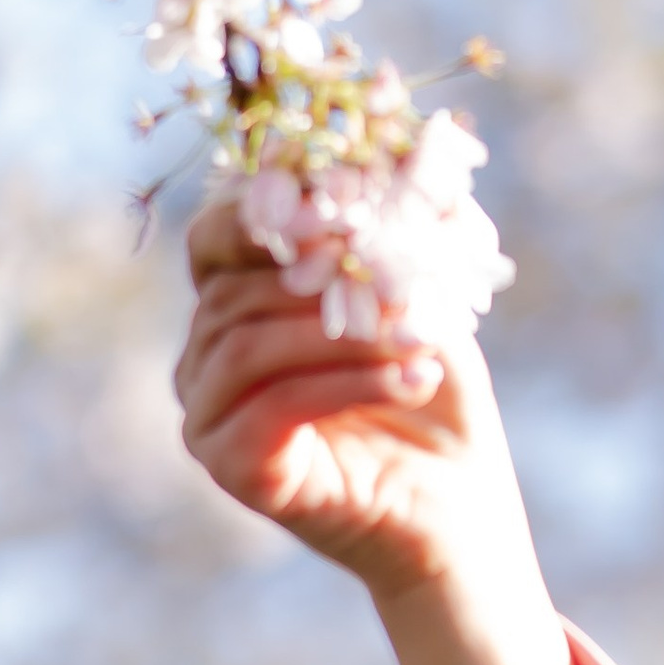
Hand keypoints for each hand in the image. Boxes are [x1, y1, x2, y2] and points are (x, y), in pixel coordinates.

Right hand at [175, 195, 569, 664]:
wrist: (455, 508)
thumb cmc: (433, 397)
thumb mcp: (423, 299)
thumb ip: (398, 235)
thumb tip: (410, 156)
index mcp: (238, 305)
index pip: (215, 236)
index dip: (263, 208)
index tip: (338, 200)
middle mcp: (207, 357)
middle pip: (234, 290)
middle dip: (324, 278)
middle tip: (405, 283)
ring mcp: (210, 415)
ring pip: (248, 342)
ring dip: (343, 334)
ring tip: (420, 342)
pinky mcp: (233, 466)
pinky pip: (270, 405)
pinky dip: (345, 383)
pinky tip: (410, 378)